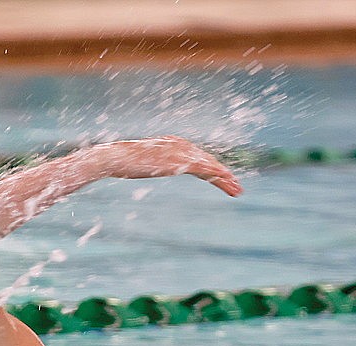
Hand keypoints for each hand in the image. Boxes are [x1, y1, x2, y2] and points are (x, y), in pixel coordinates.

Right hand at [96, 136, 242, 196]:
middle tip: (237, 188)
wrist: (117, 158)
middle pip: (208, 162)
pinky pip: (206, 169)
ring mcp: (182, 152)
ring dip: (225, 179)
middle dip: (223, 176)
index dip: (212, 170)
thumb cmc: (121, 162)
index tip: (223, 180)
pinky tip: (228, 183)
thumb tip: (138, 166)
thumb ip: (146, 163)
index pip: (198, 159)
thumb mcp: (138, 163)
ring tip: (238, 191)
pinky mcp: (181, 161)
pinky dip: (219, 177)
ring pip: (210, 166)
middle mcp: (181, 145)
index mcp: (173, 144)